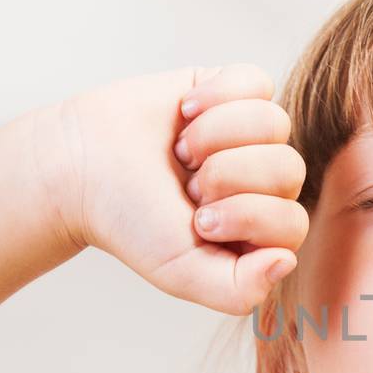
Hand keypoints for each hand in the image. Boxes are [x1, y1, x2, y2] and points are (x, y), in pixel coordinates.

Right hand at [40, 64, 307, 315]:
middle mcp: (266, 183)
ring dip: (214, 136)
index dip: (244, 216)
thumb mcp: (182, 272)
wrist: (81, 167)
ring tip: (181, 151)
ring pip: (275, 124)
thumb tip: (285, 260)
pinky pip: (257, 82)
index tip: (197, 220)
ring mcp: (254, 135)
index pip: (291, 223)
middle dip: (224, 175)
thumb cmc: (131, 222)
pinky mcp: (235, 90)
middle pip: (287, 169)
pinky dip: (215, 95)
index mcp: (262, 231)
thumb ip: (239, 290)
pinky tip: (185, 111)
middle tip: (185, 184)